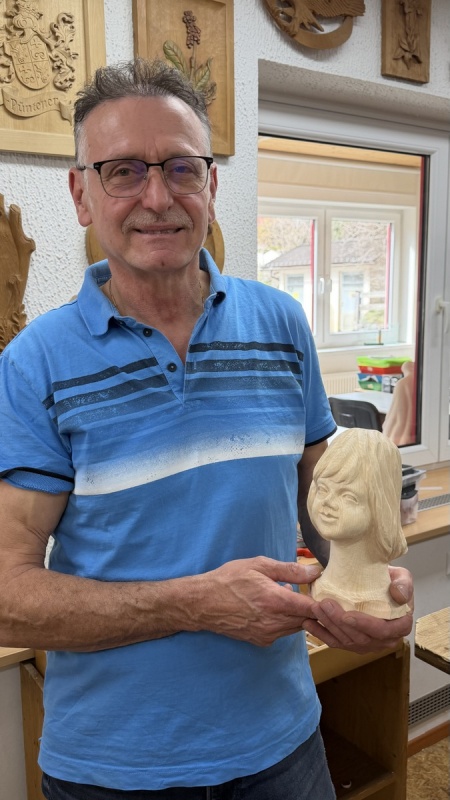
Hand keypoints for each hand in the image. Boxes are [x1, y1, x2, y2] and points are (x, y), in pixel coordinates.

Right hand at [199, 557, 321, 645]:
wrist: (204, 603)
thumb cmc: (230, 579)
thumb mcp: (259, 566)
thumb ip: (289, 570)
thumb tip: (315, 572)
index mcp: (275, 601)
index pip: (312, 608)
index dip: (322, 602)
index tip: (326, 594)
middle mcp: (274, 623)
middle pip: (307, 620)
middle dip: (310, 608)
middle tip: (306, 591)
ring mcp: (267, 635)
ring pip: (296, 627)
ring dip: (297, 614)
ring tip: (285, 597)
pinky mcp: (261, 641)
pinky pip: (283, 632)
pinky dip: (284, 621)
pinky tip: (273, 608)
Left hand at [302, 566, 413, 653]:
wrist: (378, 583)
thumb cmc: (391, 580)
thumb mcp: (402, 576)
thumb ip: (404, 584)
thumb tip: (399, 595)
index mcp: (400, 626)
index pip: (383, 630)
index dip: (365, 625)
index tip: (348, 615)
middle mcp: (385, 639)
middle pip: (361, 637)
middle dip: (339, 623)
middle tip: (323, 605)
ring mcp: (368, 644)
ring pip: (346, 640)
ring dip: (328, 626)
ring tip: (315, 609)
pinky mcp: (353, 643)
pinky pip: (336, 642)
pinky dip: (321, 633)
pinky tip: (309, 623)